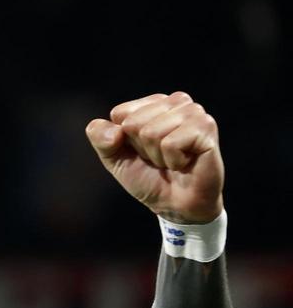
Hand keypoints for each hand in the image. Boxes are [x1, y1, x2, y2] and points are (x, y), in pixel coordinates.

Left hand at [85, 92, 222, 222]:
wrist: (175, 206)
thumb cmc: (148, 177)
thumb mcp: (114, 158)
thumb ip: (100, 138)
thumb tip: (114, 130)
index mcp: (154, 103)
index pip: (120, 113)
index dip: (125, 139)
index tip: (143, 151)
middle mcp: (176, 102)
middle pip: (134, 122)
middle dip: (142, 148)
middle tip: (160, 158)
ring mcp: (194, 113)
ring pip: (151, 132)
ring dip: (157, 155)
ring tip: (172, 160)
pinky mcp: (206, 128)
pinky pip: (171, 143)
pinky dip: (172, 161)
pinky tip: (185, 163)